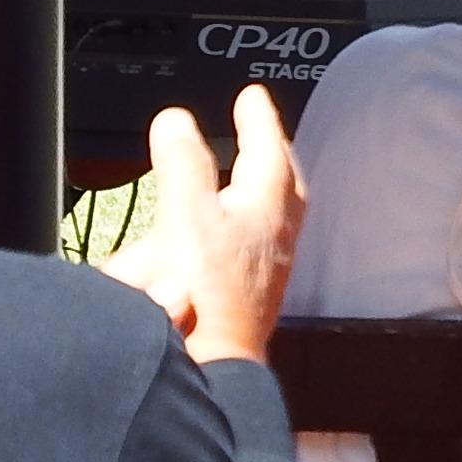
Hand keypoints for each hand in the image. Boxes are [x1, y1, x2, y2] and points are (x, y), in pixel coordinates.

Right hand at [99, 87, 304, 367]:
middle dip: (273, 154)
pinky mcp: (253, 298)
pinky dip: (243, 232)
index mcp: (268, 205)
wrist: (215, 367)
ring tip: (246, 181)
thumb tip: (176, 120)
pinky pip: (256, 250)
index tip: (252, 94)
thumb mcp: (189, 214)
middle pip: (285, 183)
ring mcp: (269, 269)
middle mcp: (278, 235)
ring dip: (262, 193)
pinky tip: (225, 241)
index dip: (258, 118)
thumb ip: (182, 164)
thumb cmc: (210, 296)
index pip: (268, 147)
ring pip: (275, 217)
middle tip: (263, 135)